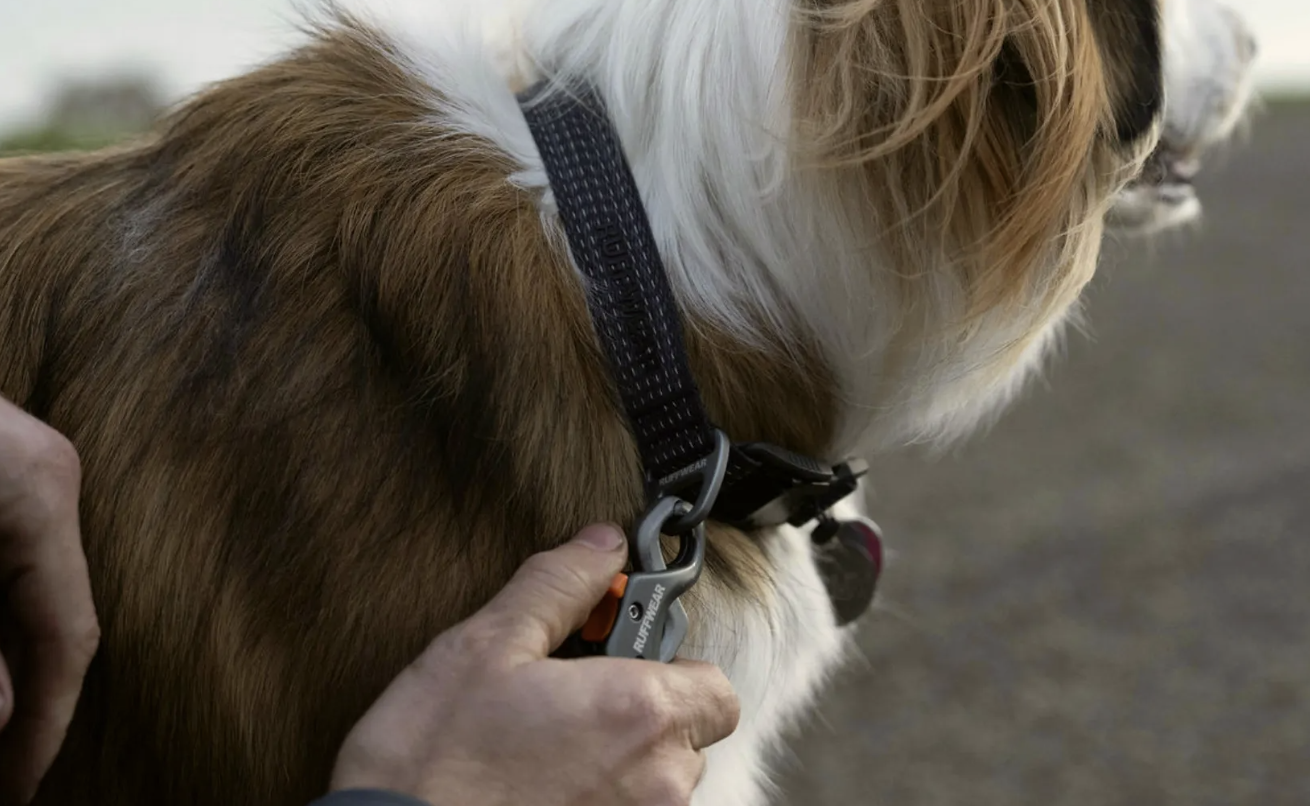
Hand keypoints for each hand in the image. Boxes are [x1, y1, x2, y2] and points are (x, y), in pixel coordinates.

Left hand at [0, 396, 99, 802]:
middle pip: (58, 619)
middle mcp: (53, 479)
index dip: (47, 729)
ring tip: (0, 733)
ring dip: (12, 662)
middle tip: (5, 778)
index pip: (69, 636)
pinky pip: (16, 564)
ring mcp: (33, 468)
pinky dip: (0, 622)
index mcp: (36, 496)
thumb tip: (4, 719)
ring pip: (35, 593)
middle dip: (30, 704)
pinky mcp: (7, 469)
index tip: (19, 792)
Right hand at [330, 524, 739, 805]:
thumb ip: (558, 585)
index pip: (716, 688)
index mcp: (638, 712)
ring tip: (548, 751)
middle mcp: (656, 783)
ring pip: (657, 787)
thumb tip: (601, 544)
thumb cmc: (432, 759)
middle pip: (687, 740)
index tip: (623, 662)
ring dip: (621, 765)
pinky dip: (599, 801)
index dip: (674, 669)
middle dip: (642, 716)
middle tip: (572, 704)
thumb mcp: (486, 646)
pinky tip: (540, 788)